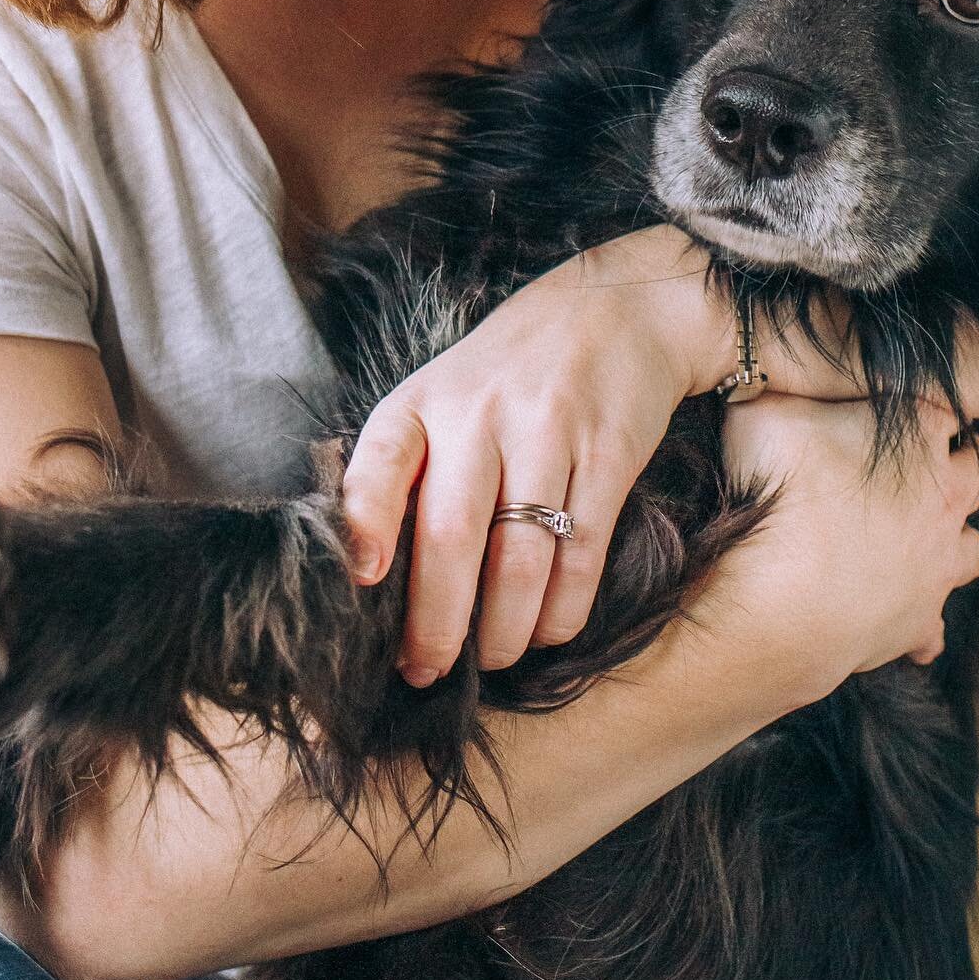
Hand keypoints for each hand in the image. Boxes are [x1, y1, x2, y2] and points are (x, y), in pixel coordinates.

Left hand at [341, 225, 713, 687]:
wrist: (619, 308)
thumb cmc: (510, 372)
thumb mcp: (444, 394)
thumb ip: (410, 466)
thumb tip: (373, 579)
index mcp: (423, 400)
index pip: (378, 463)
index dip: (363, 526)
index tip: (359, 581)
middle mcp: (478, 411)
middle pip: (449, 534)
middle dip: (435, 622)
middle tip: (427, 671)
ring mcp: (546, 429)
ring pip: (519, 558)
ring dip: (502, 629)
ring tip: (491, 658)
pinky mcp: (607, 452)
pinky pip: (581, 551)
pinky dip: (563, 609)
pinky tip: (548, 630)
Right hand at [700, 392, 978, 714]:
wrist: (783, 595)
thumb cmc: (777, 491)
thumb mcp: (762, 410)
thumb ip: (775, 385)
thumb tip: (763, 371)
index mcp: (919, 434)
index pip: (945, 408)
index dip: (924, 409)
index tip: (900, 413)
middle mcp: (945, 495)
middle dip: (960, 465)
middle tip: (927, 466)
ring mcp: (939, 560)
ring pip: (974, 547)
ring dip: (953, 540)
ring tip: (923, 539)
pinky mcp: (921, 617)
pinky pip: (935, 627)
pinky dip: (921, 624)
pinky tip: (899, 621)